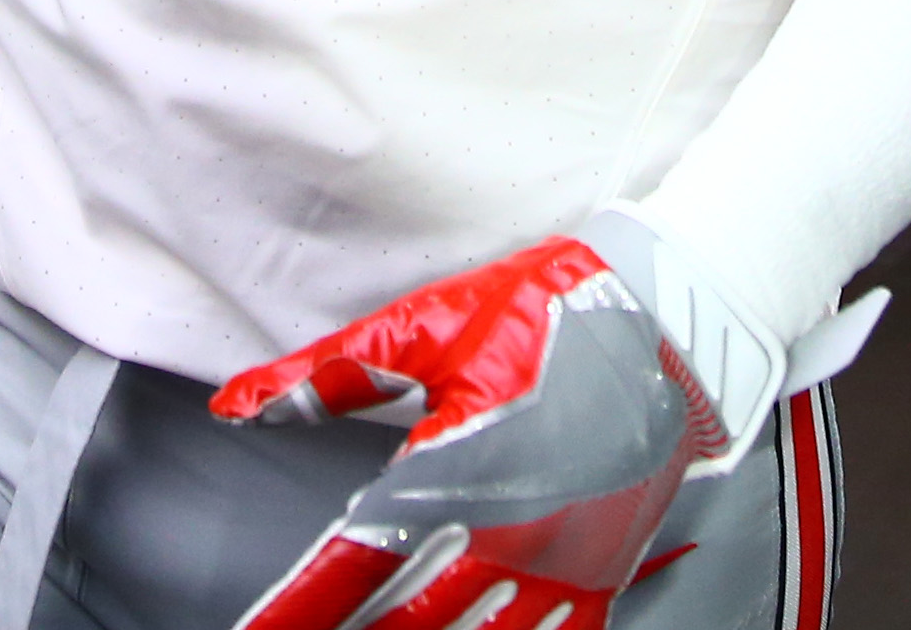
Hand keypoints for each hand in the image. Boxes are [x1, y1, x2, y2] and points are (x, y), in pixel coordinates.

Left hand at [209, 235, 731, 629]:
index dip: (299, 609)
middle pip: (408, 622)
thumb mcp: (431, 326)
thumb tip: (240, 404)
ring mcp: (560, 568)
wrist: (670, 320)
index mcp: (455, 471)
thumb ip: (329, 374)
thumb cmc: (547, 311)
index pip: (354, 561)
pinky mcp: (601, 578)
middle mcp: (508, 536)